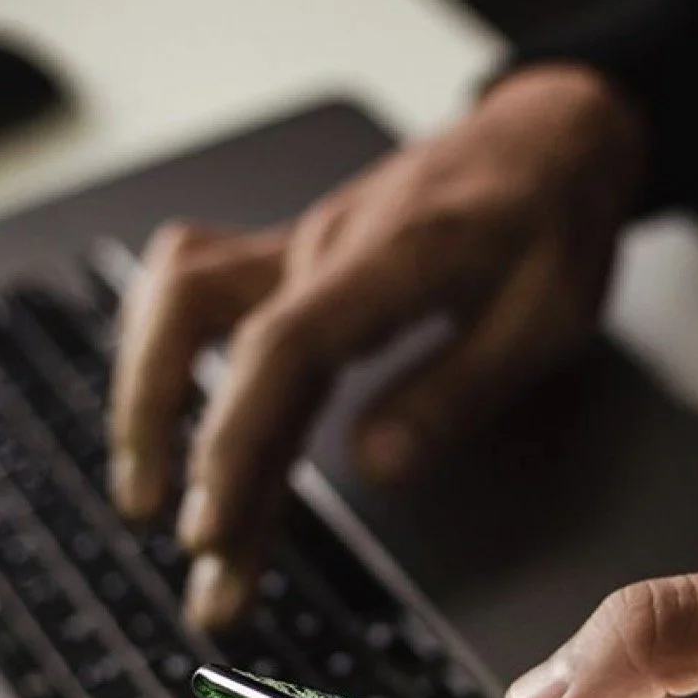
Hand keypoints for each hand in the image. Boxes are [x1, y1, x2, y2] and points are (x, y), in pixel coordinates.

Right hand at [107, 63, 645, 625]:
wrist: (547, 140)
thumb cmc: (552, 222)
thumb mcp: (545, 314)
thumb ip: (457, 389)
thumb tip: (375, 466)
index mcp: (393, 256)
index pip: (282, 348)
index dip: (236, 443)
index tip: (214, 528)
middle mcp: (325, 244)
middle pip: (210, 332)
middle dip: (178, 450)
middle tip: (196, 557)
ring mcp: (298, 246)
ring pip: (178, 300)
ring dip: (145, 397)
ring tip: (147, 497)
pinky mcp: (290, 259)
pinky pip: (194, 290)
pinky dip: (163, 356)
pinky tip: (161, 418)